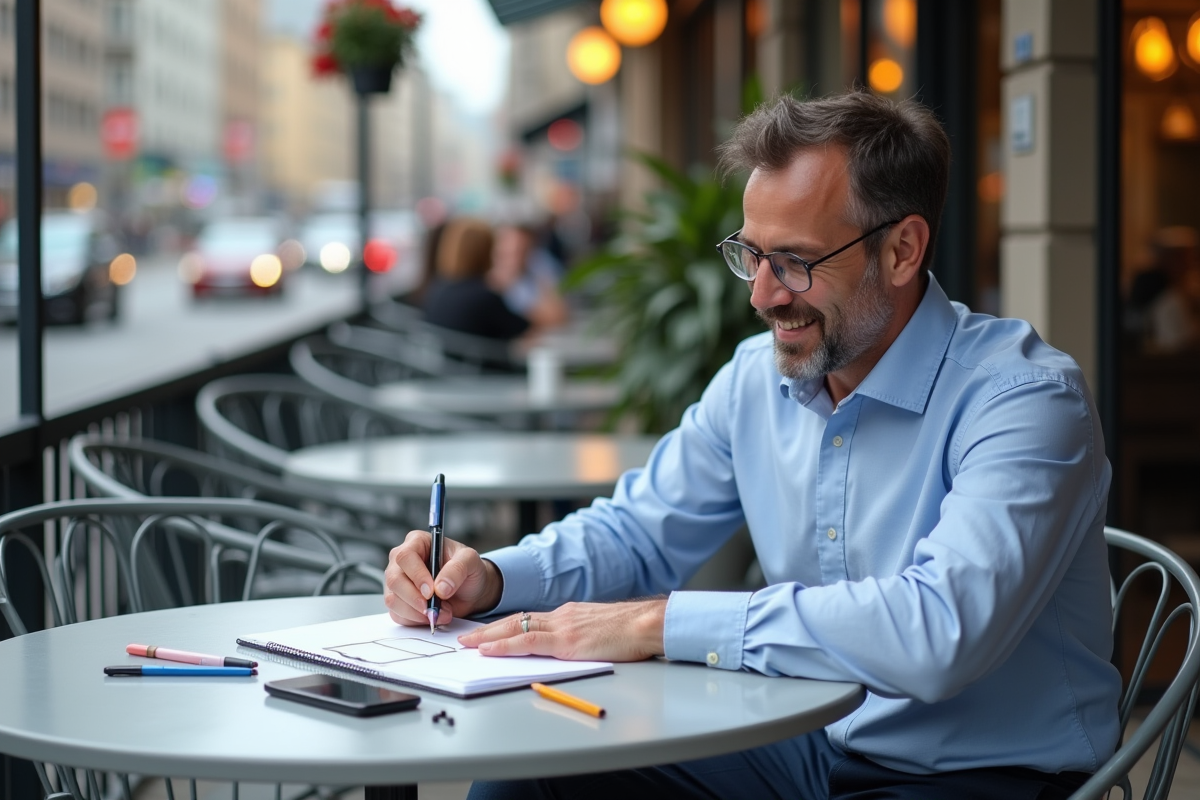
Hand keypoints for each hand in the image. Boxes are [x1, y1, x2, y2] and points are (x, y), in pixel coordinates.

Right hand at [383, 530, 502, 626]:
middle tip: (434, 609)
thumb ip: (457, 569)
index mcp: (417, 542)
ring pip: (393, 600)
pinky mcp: (398, 601)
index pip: (405, 557)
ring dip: (417, 613)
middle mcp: (402, 561)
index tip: (431, 591)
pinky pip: (397, 614)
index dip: (416, 575)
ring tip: (442, 613)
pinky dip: (415, 620)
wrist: (470, 591)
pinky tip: (433, 616)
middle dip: (415, 599)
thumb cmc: (468, 570)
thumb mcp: (470, 561)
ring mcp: (398, 582)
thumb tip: (440, 588)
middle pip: (394, 580)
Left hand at [456, 599, 667, 661]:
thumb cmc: (633, 632)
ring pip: (516, 629)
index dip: (508, 626)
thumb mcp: (601, 631)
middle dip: (489, 630)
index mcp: (570, 615)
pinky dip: (505, 646)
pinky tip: (489, 651)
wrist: (648, 623)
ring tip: (469, 644)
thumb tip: (574, 649)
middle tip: (468, 637)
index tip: (490, 632)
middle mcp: (562, 616)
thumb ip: (583, 638)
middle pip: (517, 621)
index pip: (531, 619)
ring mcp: (562, 627)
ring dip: (489, 637)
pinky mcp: (566, 642)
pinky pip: (528, 643)